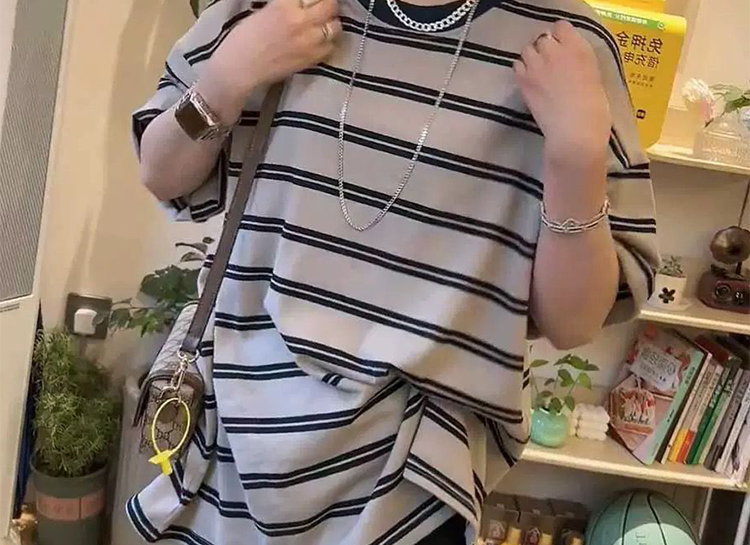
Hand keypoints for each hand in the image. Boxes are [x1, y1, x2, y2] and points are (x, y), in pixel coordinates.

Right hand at [198, 0, 341, 120]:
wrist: (240, 67)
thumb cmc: (245, 37)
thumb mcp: (266, 10)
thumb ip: (288, 5)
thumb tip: (302, 4)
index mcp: (285, 4)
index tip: (313, 1)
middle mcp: (301, 19)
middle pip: (330, 4)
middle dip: (328, 4)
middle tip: (324, 8)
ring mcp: (309, 40)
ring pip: (335, 26)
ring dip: (331, 23)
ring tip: (324, 25)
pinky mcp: (312, 58)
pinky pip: (331, 46)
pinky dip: (329, 42)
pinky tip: (320, 42)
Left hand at [513, 20, 610, 165]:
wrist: (574, 133)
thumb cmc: (594, 110)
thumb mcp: (594, 77)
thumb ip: (579, 62)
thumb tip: (569, 59)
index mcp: (578, 50)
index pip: (561, 27)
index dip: (561, 36)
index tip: (563, 46)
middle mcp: (555, 52)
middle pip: (542, 38)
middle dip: (545, 47)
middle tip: (550, 61)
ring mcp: (536, 66)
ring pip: (527, 49)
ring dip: (532, 57)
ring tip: (538, 70)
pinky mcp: (523, 82)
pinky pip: (517, 65)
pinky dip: (522, 69)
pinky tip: (529, 79)